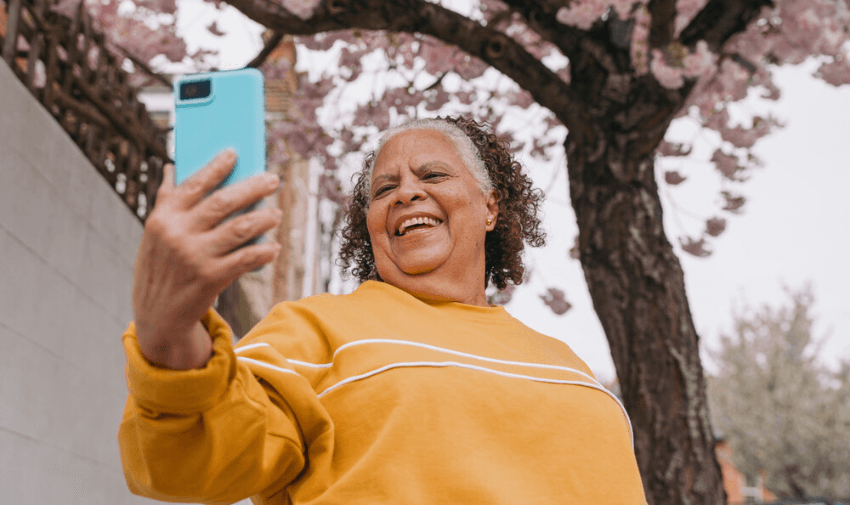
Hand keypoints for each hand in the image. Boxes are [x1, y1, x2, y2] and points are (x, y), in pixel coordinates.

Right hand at [132, 149, 282, 368]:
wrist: (156, 316)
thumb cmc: (161, 267)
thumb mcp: (155, 234)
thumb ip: (166, 200)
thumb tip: (172, 166)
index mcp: (163, 217)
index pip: (194, 184)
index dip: (216, 166)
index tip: (235, 152)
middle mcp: (177, 234)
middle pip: (224, 202)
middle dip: (253, 187)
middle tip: (273, 179)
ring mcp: (194, 256)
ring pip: (240, 228)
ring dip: (264, 218)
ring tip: (276, 213)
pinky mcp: (210, 278)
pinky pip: (246, 259)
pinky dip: (264, 252)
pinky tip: (274, 247)